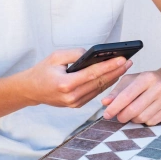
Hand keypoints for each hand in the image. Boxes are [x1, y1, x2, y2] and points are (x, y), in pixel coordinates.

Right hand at [16, 49, 132, 107]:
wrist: (31, 90)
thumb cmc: (43, 70)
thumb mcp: (56, 56)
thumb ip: (76, 54)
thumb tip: (94, 54)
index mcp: (66, 84)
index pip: (94, 74)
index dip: (110, 66)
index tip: (123, 58)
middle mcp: (72, 96)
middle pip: (100, 82)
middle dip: (116, 71)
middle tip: (129, 61)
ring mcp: (75, 103)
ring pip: (99, 89)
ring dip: (113, 78)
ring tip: (124, 67)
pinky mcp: (76, 105)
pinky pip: (94, 93)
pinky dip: (105, 84)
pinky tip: (113, 75)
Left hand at [100, 70, 160, 124]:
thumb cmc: (149, 81)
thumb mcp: (132, 80)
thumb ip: (117, 91)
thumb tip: (105, 102)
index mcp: (147, 77)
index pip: (126, 96)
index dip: (114, 107)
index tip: (106, 114)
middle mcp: (159, 87)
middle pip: (134, 110)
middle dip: (122, 116)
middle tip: (119, 116)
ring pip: (142, 118)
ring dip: (134, 119)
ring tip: (134, 113)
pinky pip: (152, 122)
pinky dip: (145, 121)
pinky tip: (146, 113)